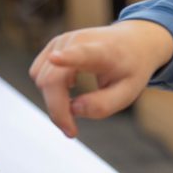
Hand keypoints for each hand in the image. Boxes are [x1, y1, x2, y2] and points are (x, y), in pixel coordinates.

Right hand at [29, 20, 172, 136]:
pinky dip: (51, 88)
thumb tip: (72, 109)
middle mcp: (78, 41)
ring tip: (83, 101)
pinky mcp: (52, 45)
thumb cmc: (130, 70)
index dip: (67, 58)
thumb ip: (103, 105)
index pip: (83, 53)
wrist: (134, 43)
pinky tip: (72, 85)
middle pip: (52, 80)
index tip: (55, 58)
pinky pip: (39, 74)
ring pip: (42, 79)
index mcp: (103, 51)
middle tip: (71, 132)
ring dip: (55, 99)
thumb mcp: (128, 92)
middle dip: (58, 110)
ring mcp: (62, 41)